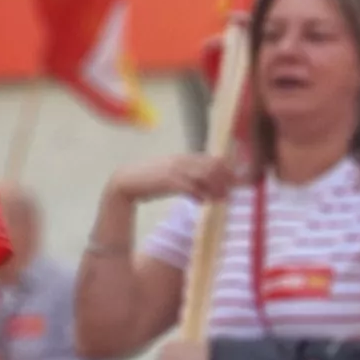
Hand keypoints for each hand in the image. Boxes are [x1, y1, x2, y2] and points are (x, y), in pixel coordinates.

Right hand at [109, 150, 238, 206]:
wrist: (125, 181)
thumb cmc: (148, 180)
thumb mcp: (169, 175)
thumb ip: (186, 178)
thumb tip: (202, 191)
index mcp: (183, 158)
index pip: (212, 159)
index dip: (226, 170)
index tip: (234, 182)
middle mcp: (181, 160)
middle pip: (212, 166)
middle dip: (224, 180)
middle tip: (229, 194)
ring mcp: (174, 169)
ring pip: (204, 175)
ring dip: (214, 188)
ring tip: (219, 199)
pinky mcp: (168, 180)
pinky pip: (190, 187)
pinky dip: (199, 195)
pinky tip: (202, 202)